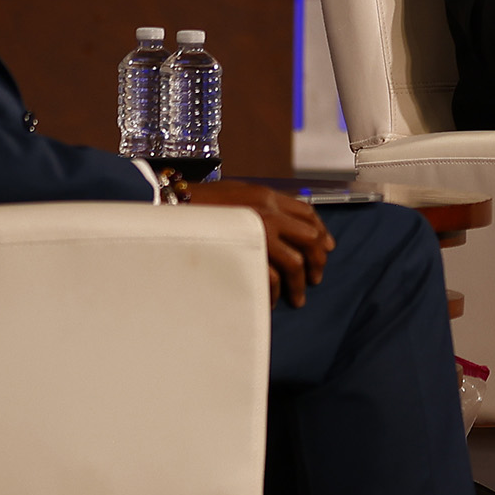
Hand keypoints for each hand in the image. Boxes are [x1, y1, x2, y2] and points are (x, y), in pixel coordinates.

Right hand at [187, 180, 333, 304]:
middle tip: (316, 277)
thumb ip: (257, 205)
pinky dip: (274, 293)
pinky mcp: (246, 253)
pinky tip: (271, 301)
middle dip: (317, 260)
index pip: (307, 212)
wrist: (168, 204)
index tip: (326, 247)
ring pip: (295, 262)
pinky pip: (271, 278)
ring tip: (298, 298)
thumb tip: (275, 221)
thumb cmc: (195, 202)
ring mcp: (259, 233)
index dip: (321, 231)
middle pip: (310, 238)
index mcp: (266, 196)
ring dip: (300, 283)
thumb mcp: (233, 193)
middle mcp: (268, 212)